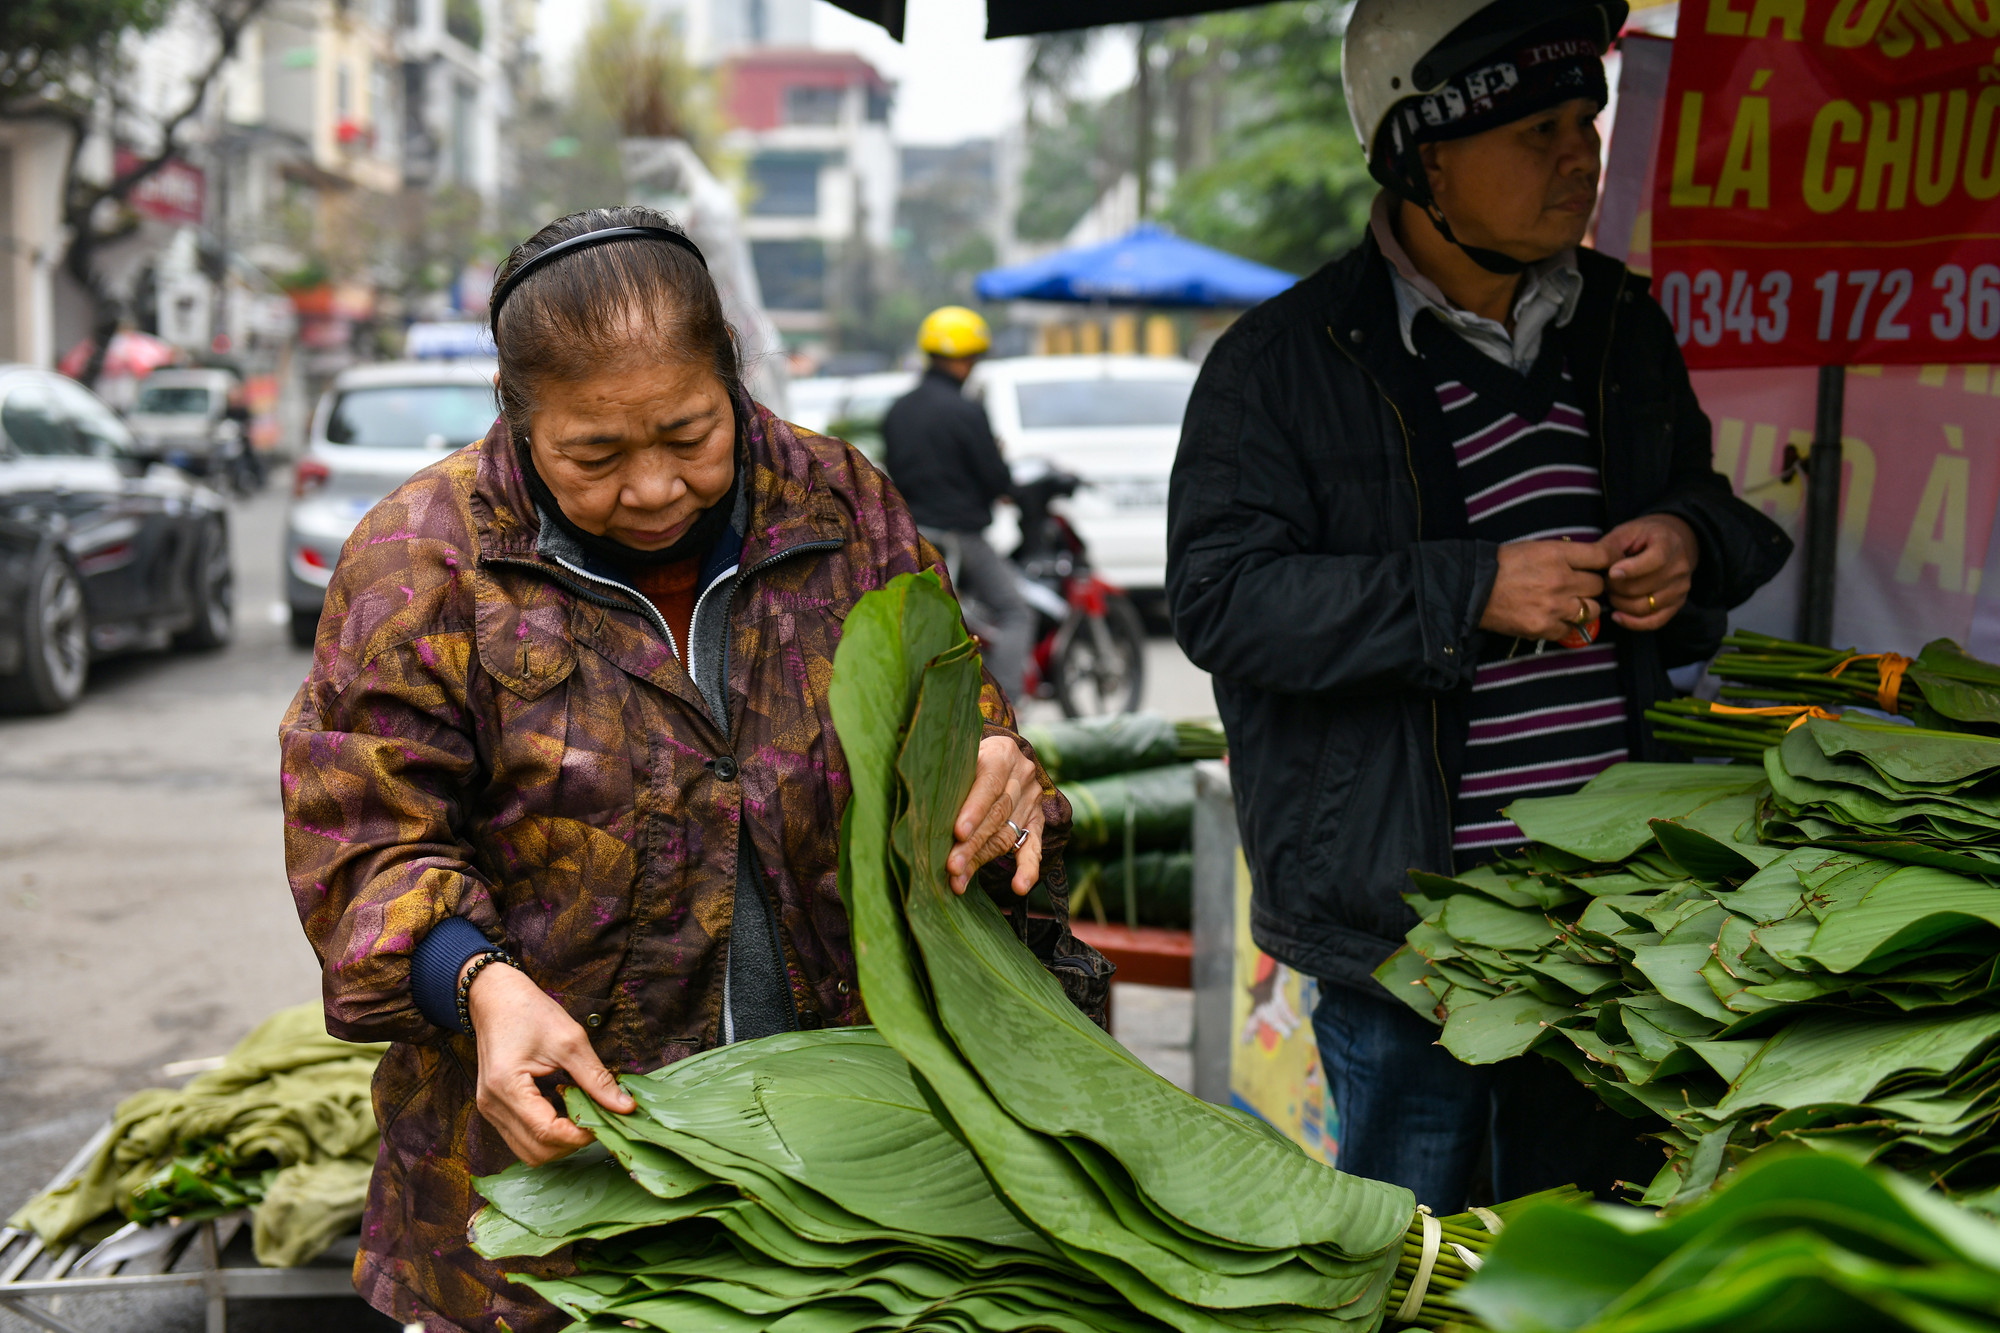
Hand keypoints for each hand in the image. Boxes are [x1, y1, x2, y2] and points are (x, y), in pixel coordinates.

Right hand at [464, 958, 634, 1165]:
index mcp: (507, 1086)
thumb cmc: (529, 1011)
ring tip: (582, 1115)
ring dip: (559, 1142)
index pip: (546, 1132)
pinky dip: (546, 1134)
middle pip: (536, 1151)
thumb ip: (597, 1078)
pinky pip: (522, 1137)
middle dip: (571, 1143)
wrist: (495, 997)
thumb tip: (625, 1106)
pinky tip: (565, 1111)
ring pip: (528, 1150)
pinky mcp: (494, 1108)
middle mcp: (492, 1105)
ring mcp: (489, 1109)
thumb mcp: (570, 1040)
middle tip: (598, 1119)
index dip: (580, 1135)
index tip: (605, 1121)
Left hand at [946, 735, 1043, 895]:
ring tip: (959, 880)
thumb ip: (949, 779)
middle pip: (997, 815)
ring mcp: (1032, 800)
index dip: (974, 810)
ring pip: (1006, 834)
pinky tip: (1019, 886)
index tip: (958, 832)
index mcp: (1001, 754)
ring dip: (981, 859)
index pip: (989, 784)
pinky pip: (1035, 846)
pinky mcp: (1037, 820)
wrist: (1000, 756)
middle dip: (972, 843)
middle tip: (951, 866)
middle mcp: (1021, 776)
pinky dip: (1028, 868)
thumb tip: (922, 813)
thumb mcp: (959, 758)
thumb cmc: (965, 759)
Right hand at [1478, 539, 1607, 640]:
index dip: (1609, 560)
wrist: (1473, 589)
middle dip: (1589, 585)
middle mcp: (1560, 580)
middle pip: (1598, 586)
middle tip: (1576, 585)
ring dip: (1582, 607)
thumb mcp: (1535, 547)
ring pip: (1591, 610)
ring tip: (1566, 604)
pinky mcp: (1544, 627)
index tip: (1607, 565)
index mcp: (1557, 554)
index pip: (1601, 556)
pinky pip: (1569, 629)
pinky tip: (1550, 616)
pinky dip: (1563, 624)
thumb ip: (1565, 554)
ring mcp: (1554, 606)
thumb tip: (1591, 561)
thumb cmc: (1503, 565)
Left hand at [1599, 514, 1698, 630]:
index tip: (1612, 573)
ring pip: (1645, 607)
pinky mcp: (1676, 605)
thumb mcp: (1625, 532)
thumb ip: (1610, 548)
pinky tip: (1617, 615)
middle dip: (1616, 588)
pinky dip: (1632, 622)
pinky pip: (1654, 622)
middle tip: (1604, 582)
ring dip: (1620, 604)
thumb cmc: (1642, 537)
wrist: (1671, 543)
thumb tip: (1595, 566)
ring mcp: (1680, 589)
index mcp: (1668, 544)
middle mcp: (1679, 568)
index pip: (1655, 560)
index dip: (1631, 569)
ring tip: (1611, 593)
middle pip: (1643, 587)